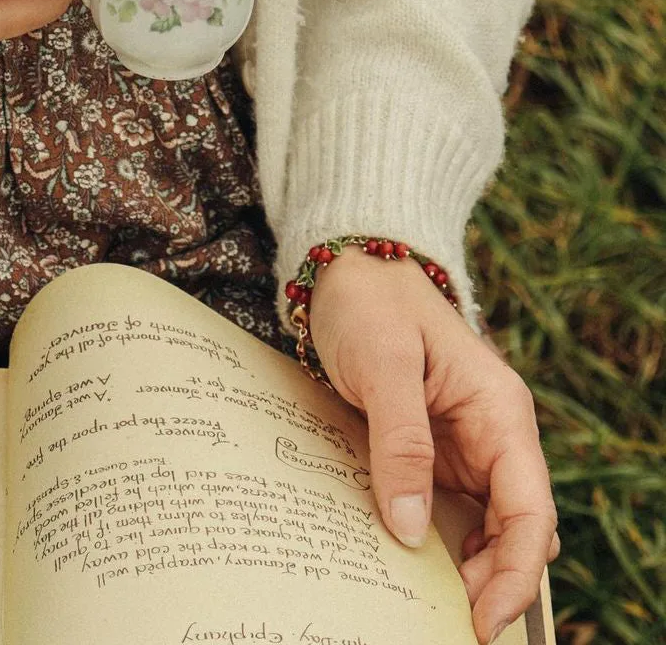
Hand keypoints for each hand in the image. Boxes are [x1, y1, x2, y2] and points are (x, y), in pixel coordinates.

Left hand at [307, 247, 559, 644]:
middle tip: (446, 617)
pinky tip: (403, 556)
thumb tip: (406, 531)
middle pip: (512, 526)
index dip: (514, 572)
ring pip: (481, 522)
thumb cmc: (371, 304)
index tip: (482, 620)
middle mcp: (491, 433)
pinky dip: (431, 535)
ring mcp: (461, 441)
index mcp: (500, 412)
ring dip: (462, 563)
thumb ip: (401, 444)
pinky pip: (443, 502)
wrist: (348, 269)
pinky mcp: (429, 444)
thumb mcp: (384, 368)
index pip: (529, 509)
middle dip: (490, 579)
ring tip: (423, 598)